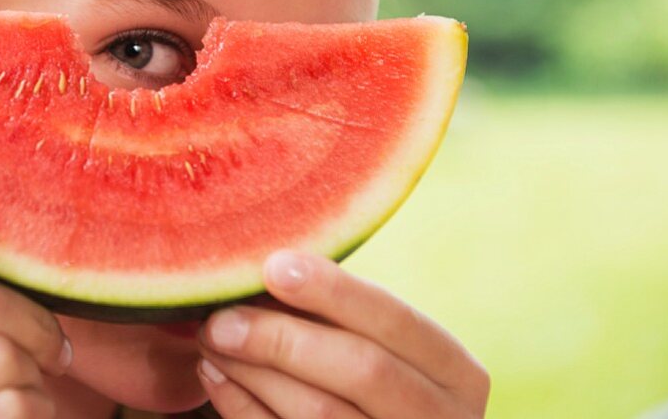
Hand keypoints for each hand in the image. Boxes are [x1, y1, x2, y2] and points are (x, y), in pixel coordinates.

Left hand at [196, 250, 488, 417]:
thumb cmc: (369, 383)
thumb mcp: (378, 348)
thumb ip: (338, 314)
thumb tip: (266, 264)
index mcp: (456, 374)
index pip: (397, 322)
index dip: (335, 292)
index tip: (273, 266)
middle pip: (362, 370)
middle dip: (282, 337)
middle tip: (221, 318)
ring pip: (319, 413)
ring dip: (253, 372)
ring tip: (211, 338)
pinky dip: (243, 407)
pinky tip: (215, 376)